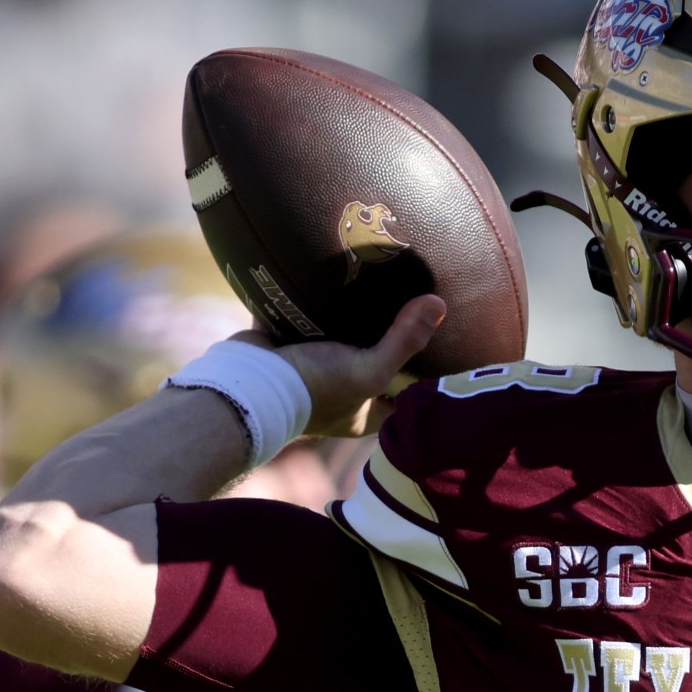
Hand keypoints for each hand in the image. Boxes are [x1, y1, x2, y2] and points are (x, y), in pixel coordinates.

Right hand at [236, 294, 445, 438]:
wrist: (244, 380)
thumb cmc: (313, 387)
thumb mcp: (369, 370)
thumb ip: (404, 341)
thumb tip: (439, 304)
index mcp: (366, 413)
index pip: (407, 400)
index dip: (426, 381)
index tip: (447, 350)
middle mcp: (343, 396)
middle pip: (377, 367)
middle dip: (393, 342)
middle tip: (418, 307)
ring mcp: (314, 371)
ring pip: (344, 343)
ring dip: (357, 321)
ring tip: (385, 287)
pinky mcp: (289, 347)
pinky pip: (310, 322)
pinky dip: (319, 306)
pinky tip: (339, 278)